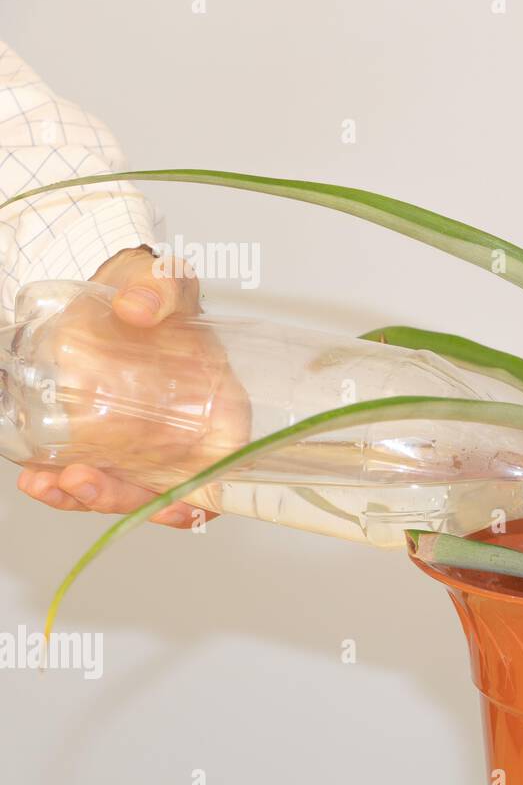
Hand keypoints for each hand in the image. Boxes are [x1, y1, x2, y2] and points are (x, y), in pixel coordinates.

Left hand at [16, 248, 247, 527]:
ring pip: (123, 492)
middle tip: (82, 480)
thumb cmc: (153, 290)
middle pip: (165, 493)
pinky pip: (88, 476)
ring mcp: (142, 446)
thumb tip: (137, 308)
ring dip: (85, 498)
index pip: (224, 470)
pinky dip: (60, 486)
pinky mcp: (104, 444)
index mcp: (219, 410)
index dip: (204, 497)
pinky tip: (36, 478)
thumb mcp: (165, 279)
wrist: (111, 289)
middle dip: (122, 499)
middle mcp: (183, 438)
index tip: (175, 505)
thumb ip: (160, 288)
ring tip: (49, 481)